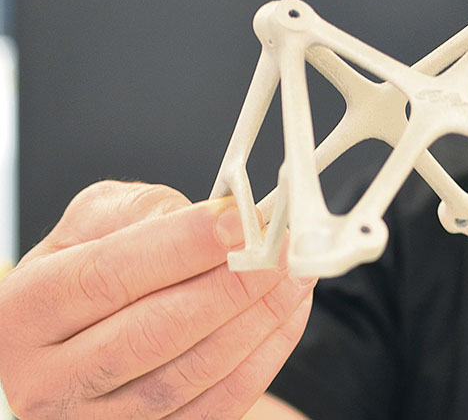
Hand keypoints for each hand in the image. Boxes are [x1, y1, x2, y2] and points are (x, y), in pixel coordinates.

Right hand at [0, 180, 315, 418]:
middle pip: (152, 333)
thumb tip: (213, 219)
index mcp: (25, 311)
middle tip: (282, 248)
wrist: (88, 335)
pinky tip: (289, 311)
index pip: (107, 275)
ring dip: (259, 319)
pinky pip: (219, 404)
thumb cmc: (92, 273)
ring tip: (296, 272)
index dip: (182, 246)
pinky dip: (266, 354)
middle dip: (231, 286)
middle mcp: (49, 378)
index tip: (242, 220)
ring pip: (190, 375)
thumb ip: (142, 210)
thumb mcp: (93, 224)